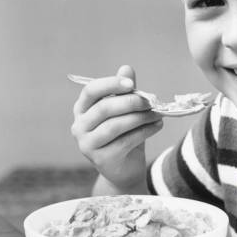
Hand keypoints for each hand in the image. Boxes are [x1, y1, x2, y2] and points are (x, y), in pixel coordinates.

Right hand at [71, 65, 162, 191]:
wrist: (125, 169)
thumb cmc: (125, 134)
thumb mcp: (125, 111)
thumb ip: (124, 91)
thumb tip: (126, 68)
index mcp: (82, 109)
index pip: (91, 91)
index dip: (111, 84)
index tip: (132, 84)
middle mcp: (79, 126)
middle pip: (104, 108)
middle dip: (130, 102)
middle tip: (151, 101)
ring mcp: (87, 145)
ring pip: (115, 125)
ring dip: (140, 117)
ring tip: (158, 114)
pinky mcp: (101, 159)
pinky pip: (125, 141)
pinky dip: (145, 131)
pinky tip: (157, 125)